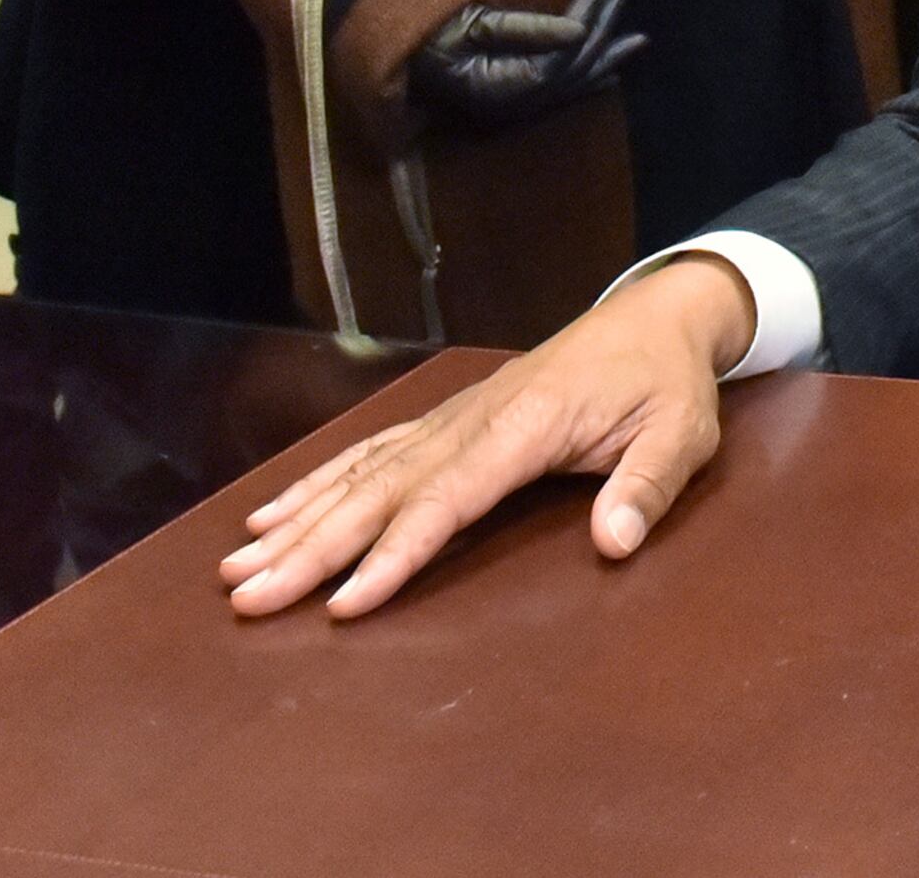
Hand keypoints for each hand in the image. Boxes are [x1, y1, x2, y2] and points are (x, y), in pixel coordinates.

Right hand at [221, 254, 755, 618]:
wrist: (654, 316)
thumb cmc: (667, 382)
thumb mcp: (682, 433)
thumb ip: (647, 486)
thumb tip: (614, 543)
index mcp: (524, 426)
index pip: (448, 499)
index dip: (395, 553)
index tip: (344, 601)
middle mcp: (471, 420)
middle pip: (380, 492)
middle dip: (311, 549)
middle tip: (248, 598)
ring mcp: (452, 418)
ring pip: (361, 475)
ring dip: (297, 522)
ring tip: (236, 569)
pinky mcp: (447, 420)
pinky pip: (371, 455)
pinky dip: (317, 485)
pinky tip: (271, 517)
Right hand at [405, 0, 644, 128]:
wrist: (401, 52)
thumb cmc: (432, 33)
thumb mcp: (477, 26)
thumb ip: (527, 30)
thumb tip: (579, 29)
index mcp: (501, 86)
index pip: (559, 62)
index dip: (586, 29)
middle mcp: (514, 102)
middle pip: (571, 72)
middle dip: (604, 40)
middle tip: (628, 5)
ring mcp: (516, 104)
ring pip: (571, 82)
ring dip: (604, 58)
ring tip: (636, 38)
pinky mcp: (517, 97)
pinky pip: (561, 88)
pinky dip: (587, 76)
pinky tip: (611, 69)